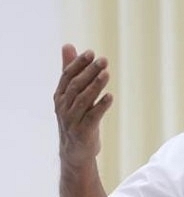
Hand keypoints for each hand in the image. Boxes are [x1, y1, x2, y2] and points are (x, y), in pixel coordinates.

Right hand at [54, 44, 111, 165]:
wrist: (75, 151)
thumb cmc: (75, 118)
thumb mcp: (71, 95)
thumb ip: (69, 70)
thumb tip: (68, 45)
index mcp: (60, 96)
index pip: (67, 76)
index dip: (78, 64)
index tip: (91, 53)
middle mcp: (63, 107)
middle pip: (76, 86)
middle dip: (89, 72)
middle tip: (103, 60)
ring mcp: (72, 120)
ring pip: (83, 100)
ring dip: (96, 86)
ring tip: (107, 74)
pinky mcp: (83, 132)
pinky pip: (93, 117)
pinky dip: (101, 106)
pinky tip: (110, 96)